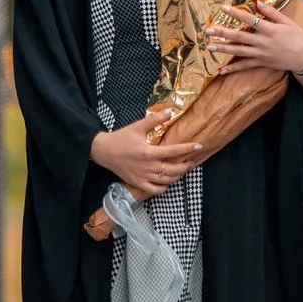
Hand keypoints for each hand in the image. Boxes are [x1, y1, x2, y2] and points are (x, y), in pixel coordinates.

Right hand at [91, 109, 205, 198]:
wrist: (103, 151)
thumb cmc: (120, 138)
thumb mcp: (137, 126)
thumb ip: (154, 119)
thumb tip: (170, 112)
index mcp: (148, 152)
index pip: (173, 151)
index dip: (188, 149)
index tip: (199, 146)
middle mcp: (148, 166)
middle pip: (173, 169)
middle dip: (186, 165)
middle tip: (191, 160)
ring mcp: (143, 177)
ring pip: (166, 180)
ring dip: (177, 176)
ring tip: (182, 169)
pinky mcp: (138, 183)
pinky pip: (155, 190)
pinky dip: (164, 187)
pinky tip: (167, 181)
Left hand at [212, 0, 302, 74]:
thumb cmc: (297, 36)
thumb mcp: (287, 22)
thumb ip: (272, 13)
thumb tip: (257, 3)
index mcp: (269, 29)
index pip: (249, 19)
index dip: (236, 13)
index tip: (223, 8)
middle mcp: (263, 42)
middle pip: (239, 36)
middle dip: (223, 33)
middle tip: (208, 30)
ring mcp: (261, 54)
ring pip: (239, 51)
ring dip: (224, 49)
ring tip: (210, 46)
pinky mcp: (261, 63)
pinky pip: (245, 66)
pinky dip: (233, 68)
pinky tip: (221, 70)